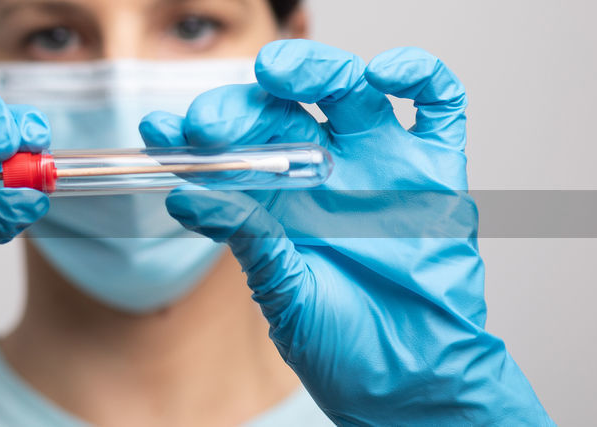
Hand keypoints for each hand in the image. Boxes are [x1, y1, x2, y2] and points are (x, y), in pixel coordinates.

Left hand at [141, 40, 550, 423]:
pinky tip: (383, 74)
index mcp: (279, 200)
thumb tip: (188, 194)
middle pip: (282, 106)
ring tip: (278, 74)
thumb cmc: (345, 345)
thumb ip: (249, 240)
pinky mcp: (436, 170)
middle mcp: (326, 173)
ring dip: (313, 67)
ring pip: (347, 87)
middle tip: (212, 122)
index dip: (194, 135)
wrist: (414, 382)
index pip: (231, 147)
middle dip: (241, 104)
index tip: (160, 132)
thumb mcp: (284, 293)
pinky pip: (435, 103)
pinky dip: (416, 74)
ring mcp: (381, 165)